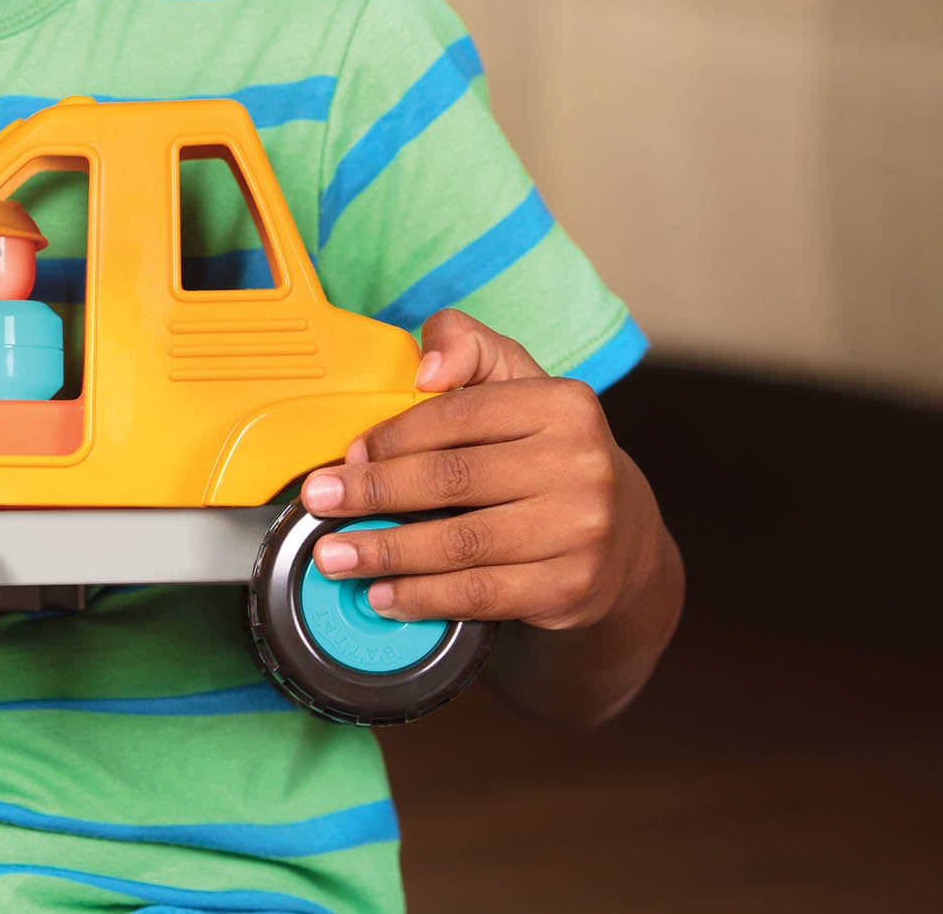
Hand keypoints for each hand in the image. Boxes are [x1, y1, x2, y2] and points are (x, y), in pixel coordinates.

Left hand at [299, 308, 647, 632]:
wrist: (622, 534)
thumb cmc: (544, 446)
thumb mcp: (514, 379)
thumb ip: (465, 344)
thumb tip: (426, 367)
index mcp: (562, 405)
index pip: (457, 415)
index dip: (393, 435)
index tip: (347, 453)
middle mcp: (581, 467)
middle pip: (453, 480)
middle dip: (374, 493)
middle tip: (320, 502)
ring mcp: (581, 534)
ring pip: (462, 545)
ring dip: (387, 552)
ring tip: (336, 555)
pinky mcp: (571, 590)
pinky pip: (482, 595)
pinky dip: (424, 597)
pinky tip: (386, 594)